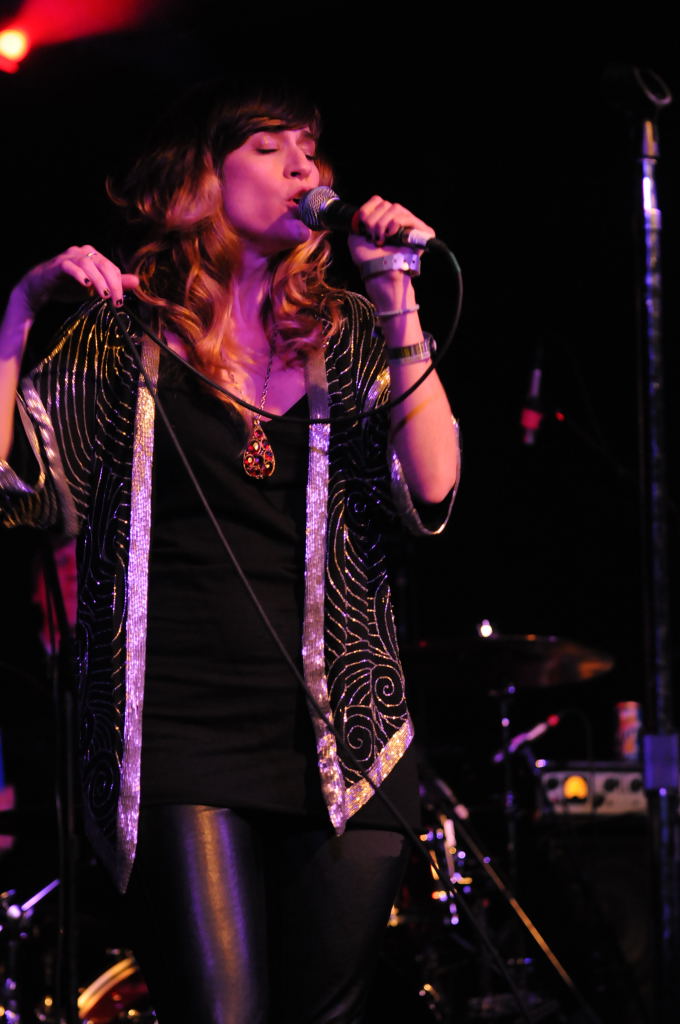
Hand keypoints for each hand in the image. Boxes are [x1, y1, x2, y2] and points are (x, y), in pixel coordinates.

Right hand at [16, 245, 139, 315]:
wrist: (42, 287)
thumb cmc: (70, 286)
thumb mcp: (96, 288)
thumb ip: (115, 284)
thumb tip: (137, 281)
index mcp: (95, 256)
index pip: (112, 268)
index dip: (119, 284)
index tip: (119, 302)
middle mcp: (83, 252)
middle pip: (103, 264)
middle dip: (112, 284)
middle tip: (116, 302)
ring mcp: (70, 256)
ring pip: (88, 264)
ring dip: (98, 280)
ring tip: (104, 295)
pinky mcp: (58, 264)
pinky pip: (70, 266)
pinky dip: (79, 274)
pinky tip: (85, 285)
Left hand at [347, 195, 434, 267]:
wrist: (380, 272)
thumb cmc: (368, 259)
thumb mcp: (355, 236)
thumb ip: (359, 220)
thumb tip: (367, 209)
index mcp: (383, 220)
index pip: (377, 200)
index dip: (368, 210)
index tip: (363, 226)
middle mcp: (397, 220)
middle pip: (385, 203)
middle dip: (374, 221)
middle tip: (374, 238)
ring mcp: (410, 225)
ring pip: (395, 207)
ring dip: (383, 224)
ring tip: (382, 239)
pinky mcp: (421, 230)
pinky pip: (406, 216)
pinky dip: (395, 224)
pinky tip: (391, 235)